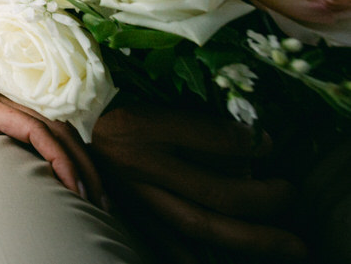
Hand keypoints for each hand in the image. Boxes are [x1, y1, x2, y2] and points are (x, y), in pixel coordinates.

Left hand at [0, 59, 104, 204]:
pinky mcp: (3, 112)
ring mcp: (4, 105)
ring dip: (77, 157)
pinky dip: (64, 150)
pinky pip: (42, 129)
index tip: (72, 184)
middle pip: (53, 128)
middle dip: (79, 162)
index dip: (56, 154)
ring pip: (53, 128)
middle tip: (96, 200)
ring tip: (93, 193)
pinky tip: (72, 172)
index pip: (31, 126)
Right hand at [90, 105, 305, 261]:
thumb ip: (197, 121)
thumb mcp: (147, 103)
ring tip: (285, 243)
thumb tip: (255, 143)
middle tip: (289, 193)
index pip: (206, 136)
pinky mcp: (130, 215)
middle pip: (212, 190)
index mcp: (138, 125)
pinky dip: (199, 256)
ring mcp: (133, 195)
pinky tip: (231, 259)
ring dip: (248, 236)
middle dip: (261, 198)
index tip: (269, 143)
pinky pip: (171, 243)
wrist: (63, 131)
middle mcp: (136, 164)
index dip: (245, 143)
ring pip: (198, 223)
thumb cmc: (108, 111)